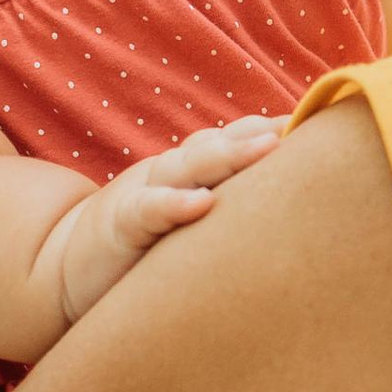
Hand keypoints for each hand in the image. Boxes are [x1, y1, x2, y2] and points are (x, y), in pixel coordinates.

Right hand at [49, 121, 282, 335]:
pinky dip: (173, 204)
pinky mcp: (119, 226)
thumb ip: (232, 202)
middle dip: (261, 133)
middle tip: (302, 127)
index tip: (323, 121)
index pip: (237, 139)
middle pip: (220, 144)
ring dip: (228, 155)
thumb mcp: (192, 217)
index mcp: (194, 169)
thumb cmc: (147, 246)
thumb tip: (298, 201)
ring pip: (188, 166)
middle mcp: (173, 173)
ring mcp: (144, 194)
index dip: (274, 128)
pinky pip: (148, 211)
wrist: (68, 271)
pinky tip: (201, 204)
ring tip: (266, 148)